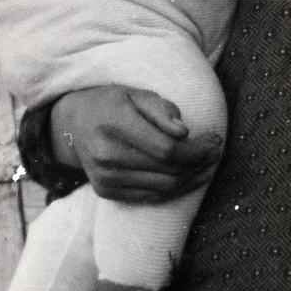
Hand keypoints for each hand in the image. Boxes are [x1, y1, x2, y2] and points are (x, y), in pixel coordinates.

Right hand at [50, 86, 222, 203]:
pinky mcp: (106, 192)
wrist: (73, 124)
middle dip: (199, 163)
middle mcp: (107, 156)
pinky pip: (151, 197)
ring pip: (164, 187)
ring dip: (192, 178)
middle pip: (168, 170)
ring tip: (208, 164)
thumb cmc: (111, 104)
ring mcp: (106, 178)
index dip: (197, 150)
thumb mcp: (136, 94)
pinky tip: (190, 177)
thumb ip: (161, 109)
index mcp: (115, 125)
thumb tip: (184, 132)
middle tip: (216, 151)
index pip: (167, 149)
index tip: (214, 141)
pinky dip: (175, 189)